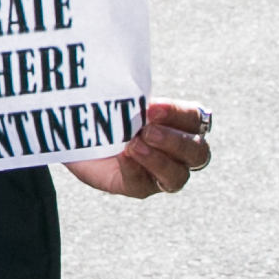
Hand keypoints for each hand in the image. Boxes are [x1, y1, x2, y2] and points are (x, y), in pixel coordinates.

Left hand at [66, 97, 213, 199]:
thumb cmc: (111, 111)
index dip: (178, 114)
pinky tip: (122, 156)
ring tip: (134, 145)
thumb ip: (138, 96)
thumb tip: (137, 91)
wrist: (81, 131)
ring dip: (157, 160)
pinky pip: (143, 185)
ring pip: (177, 176)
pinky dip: (133, 169)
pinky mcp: (139, 187)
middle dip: (175, 141)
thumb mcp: (125, 100)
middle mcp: (181, 153)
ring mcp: (163, 174)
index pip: (194, 119)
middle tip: (148, 131)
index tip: (152, 107)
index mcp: (183, 125)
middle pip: (197, 152)